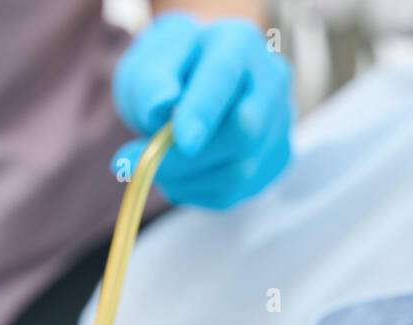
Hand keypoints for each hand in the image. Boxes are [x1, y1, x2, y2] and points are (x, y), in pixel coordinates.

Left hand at [113, 13, 291, 208]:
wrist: (189, 85)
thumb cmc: (168, 72)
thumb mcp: (148, 64)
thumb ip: (150, 82)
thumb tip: (159, 106)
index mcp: (238, 43)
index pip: (226, 77)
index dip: (204, 111)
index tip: (182, 141)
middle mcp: (270, 81)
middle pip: (244, 131)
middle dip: (186, 157)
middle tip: (134, 160)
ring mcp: (278, 124)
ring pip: (239, 171)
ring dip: (184, 179)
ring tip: (152, 166)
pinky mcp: (273, 160)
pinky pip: (232, 192)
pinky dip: (194, 191)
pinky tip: (177, 175)